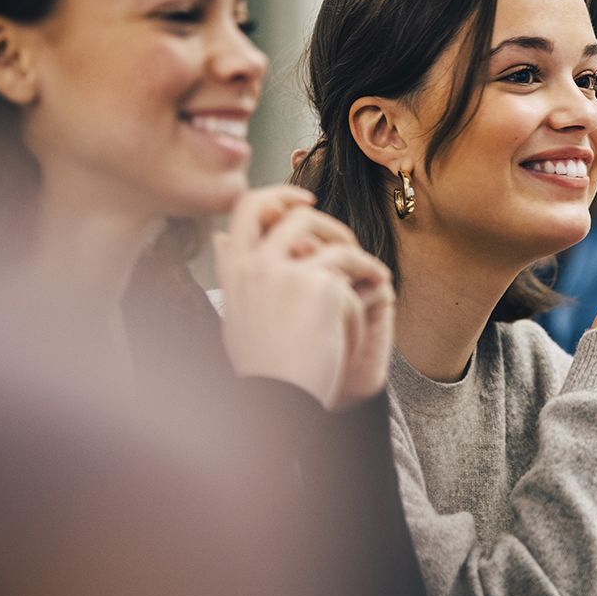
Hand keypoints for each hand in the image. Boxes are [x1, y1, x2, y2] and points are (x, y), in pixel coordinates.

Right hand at [214, 186, 392, 408]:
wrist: (277, 401)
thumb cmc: (262, 368)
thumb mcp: (236, 314)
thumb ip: (235, 273)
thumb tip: (223, 238)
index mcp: (235, 270)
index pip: (248, 205)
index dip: (279, 194)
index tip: (303, 200)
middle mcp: (257, 264)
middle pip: (299, 214)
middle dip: (332, 225)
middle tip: (350, 248)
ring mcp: (288, 271)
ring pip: (337, 244)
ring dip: (360, 259)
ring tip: (373, 276)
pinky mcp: (320, 285)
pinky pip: (355, 276)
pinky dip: (367, 292)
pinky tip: (371, 308)